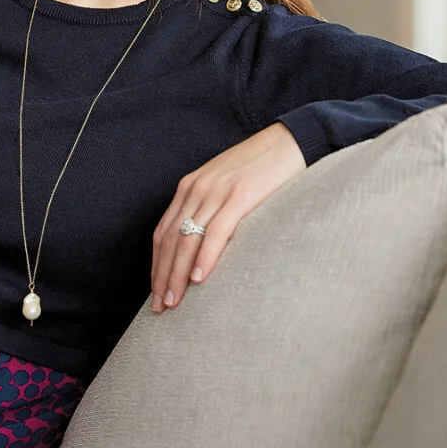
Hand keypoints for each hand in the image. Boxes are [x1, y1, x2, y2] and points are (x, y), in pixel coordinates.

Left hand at [150, 123, 305, 311]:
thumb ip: (212, 209)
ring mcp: (217, 191)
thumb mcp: (226, 185)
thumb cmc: (261, 168)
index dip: (157, 264)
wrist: (291, 140)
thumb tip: (205, 246)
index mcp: (190, 186)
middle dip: (162, 276)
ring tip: (173, 301)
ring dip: (177, 274)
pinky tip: (199, 278)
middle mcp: (197, 188)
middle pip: (169, 239)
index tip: (155, 291)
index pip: (163, 232)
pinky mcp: (240, 196)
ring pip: (186, 239)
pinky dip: (204, 257)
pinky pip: (216, 232)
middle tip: (159, 307)